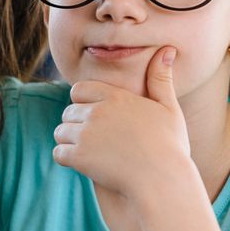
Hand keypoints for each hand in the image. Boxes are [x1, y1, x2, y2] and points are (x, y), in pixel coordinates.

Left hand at [52, 46, 191, 198]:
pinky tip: (82, 164)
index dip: (83, 102)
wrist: (162, 181)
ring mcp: (85, 134)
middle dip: (76, 122)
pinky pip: (59, 153)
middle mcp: (96, 112)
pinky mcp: (79, 157)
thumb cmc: (170, 146)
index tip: (94, 115)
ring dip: (69, 140)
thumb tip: (167, 49)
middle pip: (68, 111)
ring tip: (87, 150)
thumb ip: (161, 78)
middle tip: (91, 137)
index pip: (79, 90)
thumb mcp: (169, 108)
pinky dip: (67, 158)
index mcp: (115, 97)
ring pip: (61, 131)